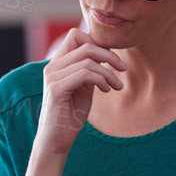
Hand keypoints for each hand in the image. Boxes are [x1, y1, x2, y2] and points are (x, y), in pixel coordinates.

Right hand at [34, 29, 126, 158]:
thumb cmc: (71, 115)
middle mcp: (52, 67)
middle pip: (84, 43)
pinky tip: (107, 91)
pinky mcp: (56, 89)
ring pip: (88, 60)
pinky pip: (84, 74)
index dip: (97, 43)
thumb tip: (106, 53)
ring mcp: (52, 77)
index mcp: (58, 63)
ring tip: (116, 86)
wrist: (57, 140)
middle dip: (109, 54)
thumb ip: (90, 70)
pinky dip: (101, 80)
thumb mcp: (84, 87)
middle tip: (123, 68)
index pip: (76, 35)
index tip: (111, 60)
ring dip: (108, 73)